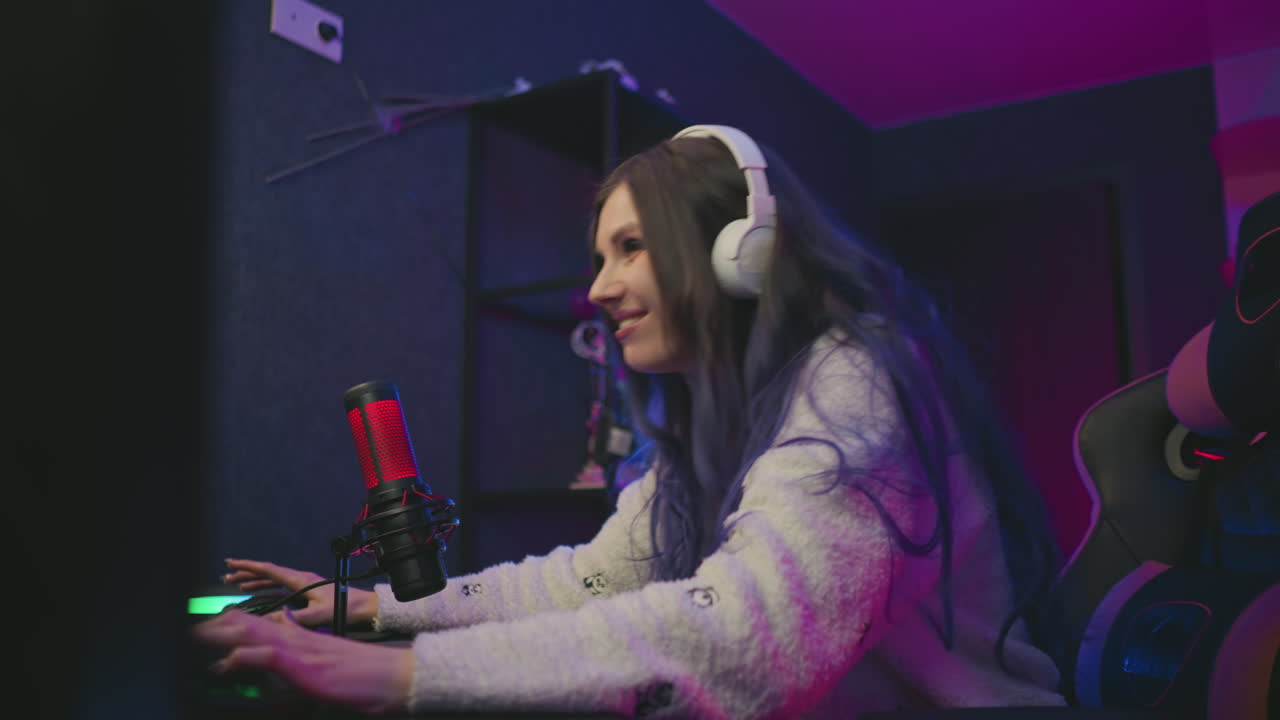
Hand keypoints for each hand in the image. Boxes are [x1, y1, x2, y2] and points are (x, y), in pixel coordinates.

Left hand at [195, 609, 411, 713]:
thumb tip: (285, 631)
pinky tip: (225, 662)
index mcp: (304, 638)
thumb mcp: (328, 659)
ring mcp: (302, 650)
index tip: (209, 623)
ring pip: (255, 635)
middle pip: (252, 624)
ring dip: (223, 636)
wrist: (393, 677)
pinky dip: (245, 657)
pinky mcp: (306, 666)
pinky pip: (270, 657)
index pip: (263, 623)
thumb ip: (305, 644)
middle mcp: (300, 639)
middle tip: (190, 627)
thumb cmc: (365, 675)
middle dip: (220, 626)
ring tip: (196, 636)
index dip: (234, 622)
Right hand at [222, 558, 378, 627]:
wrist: (367, 608)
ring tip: (237, 584)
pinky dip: (267, 589)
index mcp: (302, 580)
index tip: (231, 563)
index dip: (248, 566)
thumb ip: (296, 619)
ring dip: (255, 581)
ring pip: (273, 581)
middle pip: (268, 573)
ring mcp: (305, 585)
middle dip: (247, 573)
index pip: (269, 570)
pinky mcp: (308, 593)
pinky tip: (259, 594)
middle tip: (227, 575)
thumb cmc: (348, 608)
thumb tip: (273, 622)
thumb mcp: (320, 615)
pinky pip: (281, 589)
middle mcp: (301, 579)